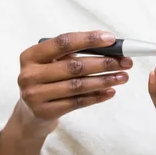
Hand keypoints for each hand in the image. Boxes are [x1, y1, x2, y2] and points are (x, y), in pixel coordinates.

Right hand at [13, 31, 132, 136]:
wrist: (30, 115)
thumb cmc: (48, 82)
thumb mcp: (52, 64)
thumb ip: (74, 54)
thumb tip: (111, 48)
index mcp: (31, 55)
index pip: (63, 42)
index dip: (88, 39)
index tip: (111, 39)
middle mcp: (29, 74)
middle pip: (74, 66)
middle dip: (104, 62)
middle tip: (126, 62)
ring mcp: (35, 95)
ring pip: (78, 86)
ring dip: (104, 80)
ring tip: (123, 77)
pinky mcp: (45, 112)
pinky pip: (77, 102)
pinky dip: (97, 97)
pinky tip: (111, 92)